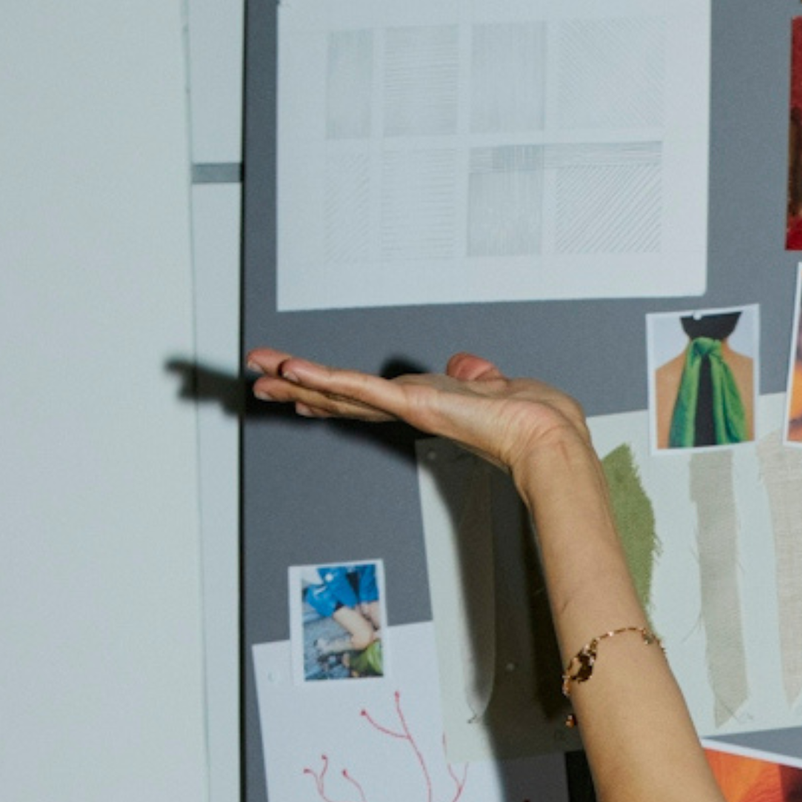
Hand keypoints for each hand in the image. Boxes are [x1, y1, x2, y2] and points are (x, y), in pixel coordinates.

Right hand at [245, 348, 590, 490]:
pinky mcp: (412, 403)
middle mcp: (411, 406)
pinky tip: (296, 374)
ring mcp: (408, 406)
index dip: (329, 391)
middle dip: (297, 388)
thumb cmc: (529, 417)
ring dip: (298, 382)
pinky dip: (327, 381)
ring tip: (262, 376)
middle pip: (341, 396)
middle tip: (258, 382)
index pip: (365, 395)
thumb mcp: (494, 384)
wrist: (543, 434)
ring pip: (342, 392)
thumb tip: (466, 367)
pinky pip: (361, 389)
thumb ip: (474, 374)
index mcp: (425, 401)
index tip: (298, 386)